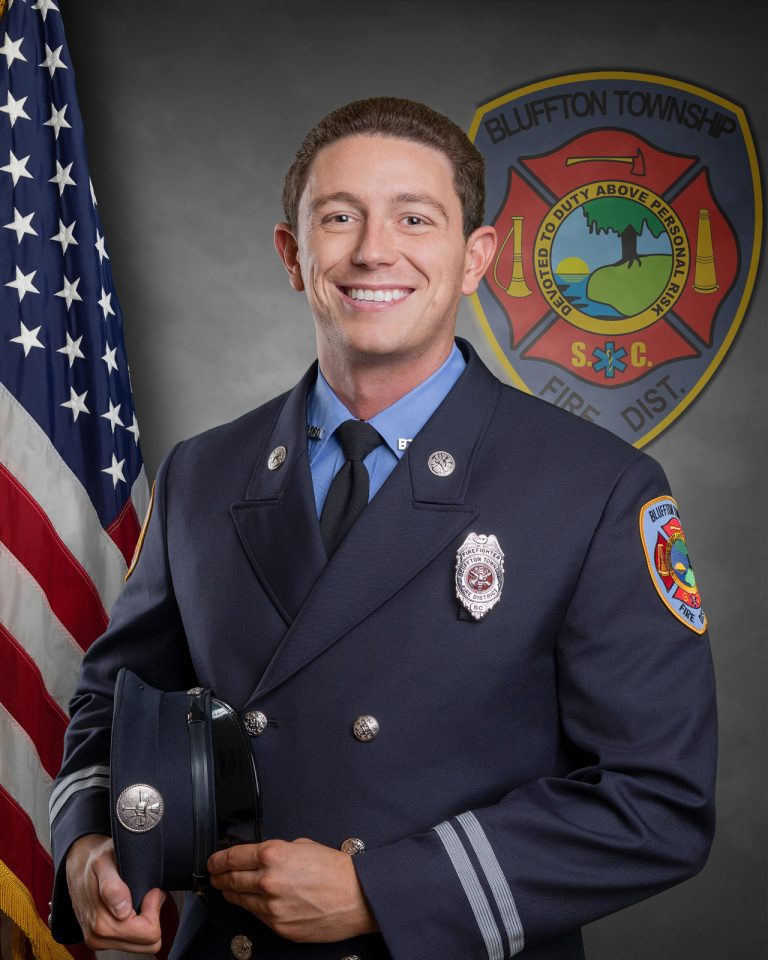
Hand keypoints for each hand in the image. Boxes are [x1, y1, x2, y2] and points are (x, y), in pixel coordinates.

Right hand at [65, 834, 165, 952]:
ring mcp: (99, 940)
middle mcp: (98, 938)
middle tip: (147, 892)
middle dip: (152, 916)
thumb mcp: (105, 862)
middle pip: (148, 943)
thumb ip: (112, 886)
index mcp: (101, 925)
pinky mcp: (101, 939)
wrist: (78, 863)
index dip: (153, 909)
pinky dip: (138, 924)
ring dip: (146, 921)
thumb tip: (122, 912)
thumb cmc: (95, 860)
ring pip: (142, 944)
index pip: (149, 934)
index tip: (149, 890)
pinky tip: (131, 904)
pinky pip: (132, 941)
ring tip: (138, 896)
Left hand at [207, 838, 377, 942]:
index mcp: (273, 854)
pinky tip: (253, 902)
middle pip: (232, 880)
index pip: (233, 857)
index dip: (218, 860)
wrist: (358, 896)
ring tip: (228, 890)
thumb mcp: (303, 845)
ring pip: (241, 900)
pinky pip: (258, 916)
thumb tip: (260, 858)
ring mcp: (272, 907)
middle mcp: (268, 881)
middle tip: (215, 876)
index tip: (212, 862)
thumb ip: (277, 852)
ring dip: (232, 894)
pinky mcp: (279, 927)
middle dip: (220, 878)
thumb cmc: (335, 869)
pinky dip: (253, 908)